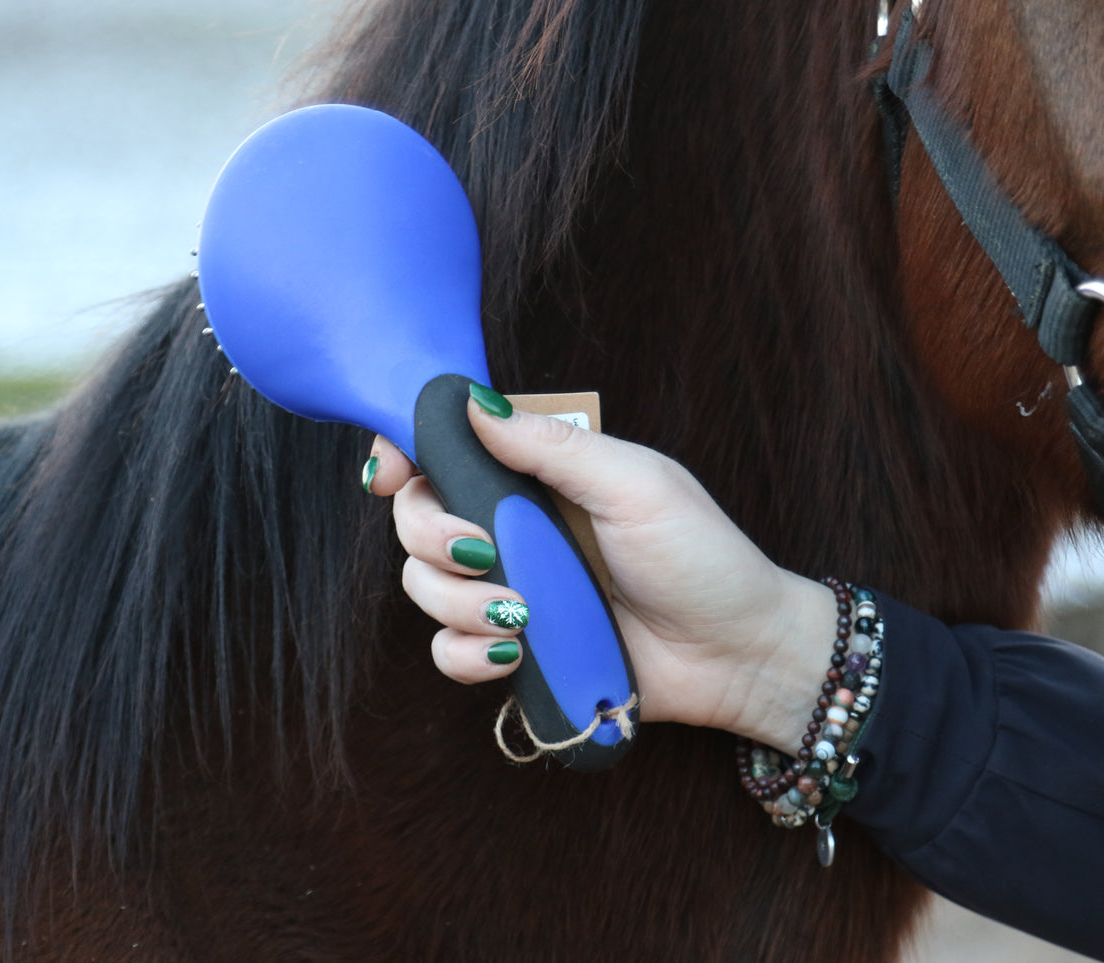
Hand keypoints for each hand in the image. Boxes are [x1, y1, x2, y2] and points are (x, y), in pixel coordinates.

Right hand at [364, 392, 836, 752]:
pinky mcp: (512, 650)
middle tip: (483, 552)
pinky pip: (449, 652)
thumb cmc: (701, 557)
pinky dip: (469, 655)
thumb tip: (474, 405)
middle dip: (431, 536)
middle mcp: (511, 527)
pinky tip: (514, 655)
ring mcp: (507, 589)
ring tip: (523, 615)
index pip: (445, 450)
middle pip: (417, 518)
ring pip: (423, 586)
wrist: (737, 655)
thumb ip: (551, 446)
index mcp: (536, 475)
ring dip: (458, 602)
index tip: (391, 476)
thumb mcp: (635, 483)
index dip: (403, 455)